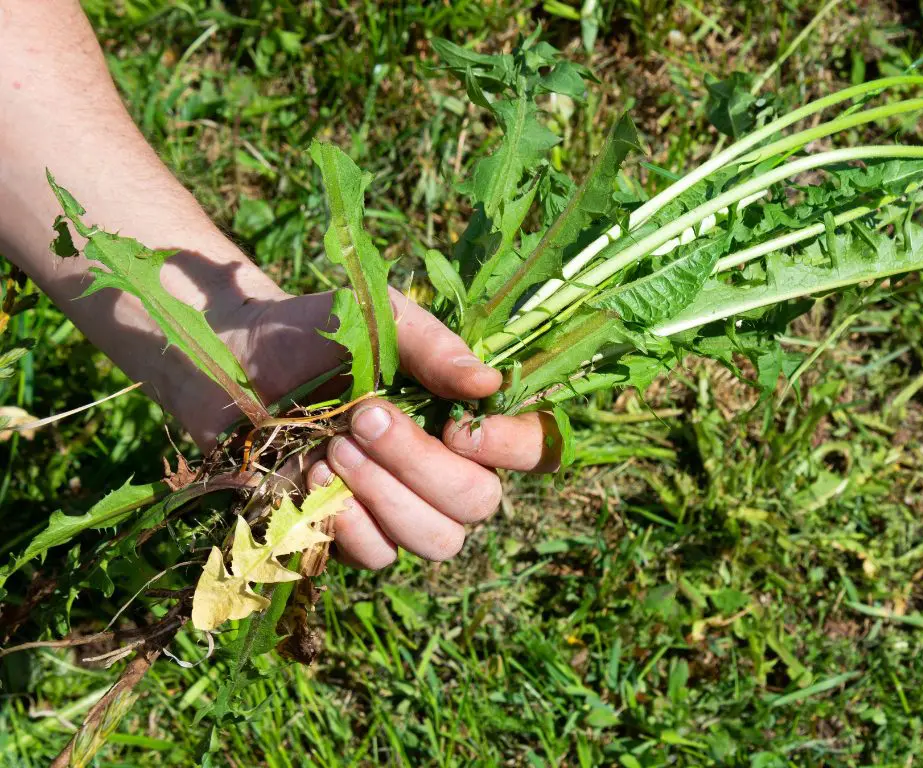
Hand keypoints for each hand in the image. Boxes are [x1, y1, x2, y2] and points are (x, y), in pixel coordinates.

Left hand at [174, 290, 560, 569]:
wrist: (228, 362)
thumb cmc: (312, 333)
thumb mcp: (376, 320)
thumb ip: (433, 347)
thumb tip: (489, 383)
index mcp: (464, 417)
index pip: (534, 450)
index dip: (515, 449)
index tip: (462, 427)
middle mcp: (444, 469)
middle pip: (480, 503)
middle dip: (420, 464)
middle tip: (363, 418)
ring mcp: (399, 510)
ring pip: (437, 540)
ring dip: (385, 495)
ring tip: (335, 447)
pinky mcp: (348, 539)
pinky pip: (379, 557)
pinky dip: (347, 522)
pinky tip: (312, 477)